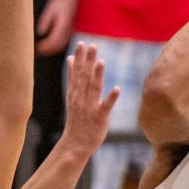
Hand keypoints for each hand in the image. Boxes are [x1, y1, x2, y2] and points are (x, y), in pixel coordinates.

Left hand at [36, 0, 77, 55]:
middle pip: (59, 45)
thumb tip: (40, 32)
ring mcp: (73, 30)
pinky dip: (58, 44)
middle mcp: (70, 29)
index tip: (37, 47)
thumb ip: (46, 20)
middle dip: (48, 50)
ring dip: (53, 49)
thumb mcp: (51, 7)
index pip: (54, 40)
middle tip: (39, 51)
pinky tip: (51, 43)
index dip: (46, 46)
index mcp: (63, 23)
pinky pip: (66, 40)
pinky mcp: (74, 29)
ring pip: (63, 44)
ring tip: (43, 49)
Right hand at [60, 42, 119, 156]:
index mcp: (75, 93)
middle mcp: (81, 98)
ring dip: (97, 75)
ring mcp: (90, 108)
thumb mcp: (72, 96)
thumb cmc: (76, 119)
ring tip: (101, 62)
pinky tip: (117, 88)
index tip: (81, 44)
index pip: (76, 73)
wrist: (75, 144)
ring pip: (94, 89)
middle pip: (85, 77)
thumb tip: (71, 58)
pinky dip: (111, 98)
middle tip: (91, 45)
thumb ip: (73, 77)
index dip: (79, 59)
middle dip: (88, 62)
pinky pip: (106, 107)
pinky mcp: (99, 118)